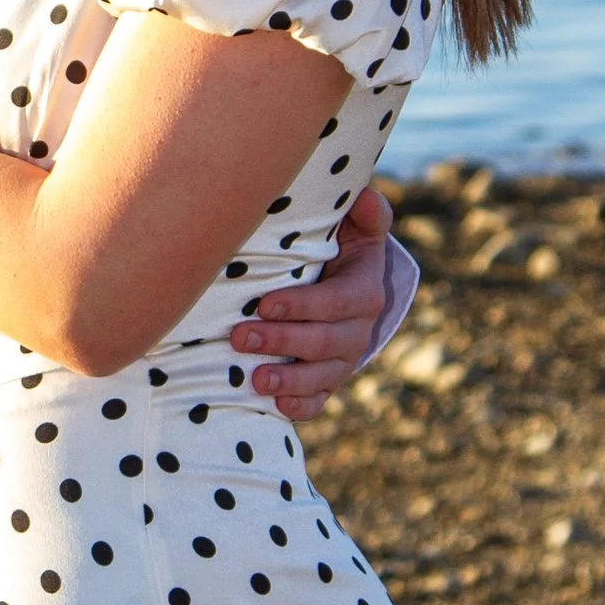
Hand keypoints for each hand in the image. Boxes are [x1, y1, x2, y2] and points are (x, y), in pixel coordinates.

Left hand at [230, 184, 393, 422]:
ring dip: (288, 381)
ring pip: (322, 377)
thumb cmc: (338, 245)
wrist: (339, 282)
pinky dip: (300, 407)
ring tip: (255, 380)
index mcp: (364, 290)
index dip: (302, 306)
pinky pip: (319, 401)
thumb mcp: (355, 226)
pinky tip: (275, 407)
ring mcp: (343, 360)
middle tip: (239, 336)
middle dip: (281, 341)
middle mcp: (358, 330)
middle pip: (323, 342)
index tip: (264, 303)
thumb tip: (365, 197)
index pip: (336, 302)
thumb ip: (365, 212)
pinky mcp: (327, 381)